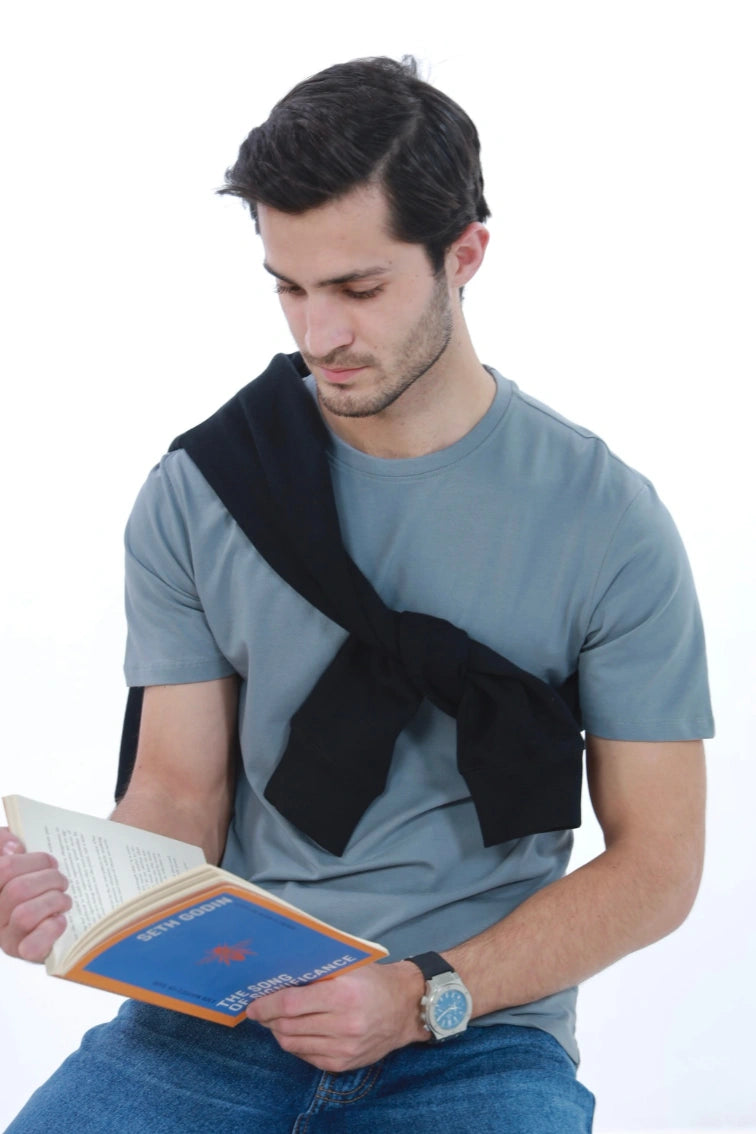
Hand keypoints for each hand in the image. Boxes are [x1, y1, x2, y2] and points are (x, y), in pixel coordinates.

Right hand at [0, 827, 71, 961]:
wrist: (52, 906)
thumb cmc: (33, 876)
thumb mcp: (14, 850)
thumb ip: (3, 840)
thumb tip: (14, 848)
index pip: (5, 868)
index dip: (33, 861)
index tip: (51, 862)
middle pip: (18, 890)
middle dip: (50, 880)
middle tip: (62, 880)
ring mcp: (6, 937)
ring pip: (24, 915)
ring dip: (54, 901)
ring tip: (64, 899)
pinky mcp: (24, 954)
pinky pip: (32, 945)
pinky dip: (51, 929)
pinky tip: (60, 920)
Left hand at [246, 960, 427, 1071]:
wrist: (405, 1008)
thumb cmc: (373, 980)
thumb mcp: (348, 967)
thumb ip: (316, 972)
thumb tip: (278, 976)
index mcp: (342, 995)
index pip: (290, 1005)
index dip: (266, 1005)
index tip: (252, 1004)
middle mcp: (343, 1025)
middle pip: (288, 1026)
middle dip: (268, 1019)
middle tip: (260, 1010)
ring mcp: (343, 1048)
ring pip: (293, 1044)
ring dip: (278, 1032)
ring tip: (275, 1020)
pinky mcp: (343, 1063)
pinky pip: (306, 1056)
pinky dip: (295, 1044)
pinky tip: (296, 1031)